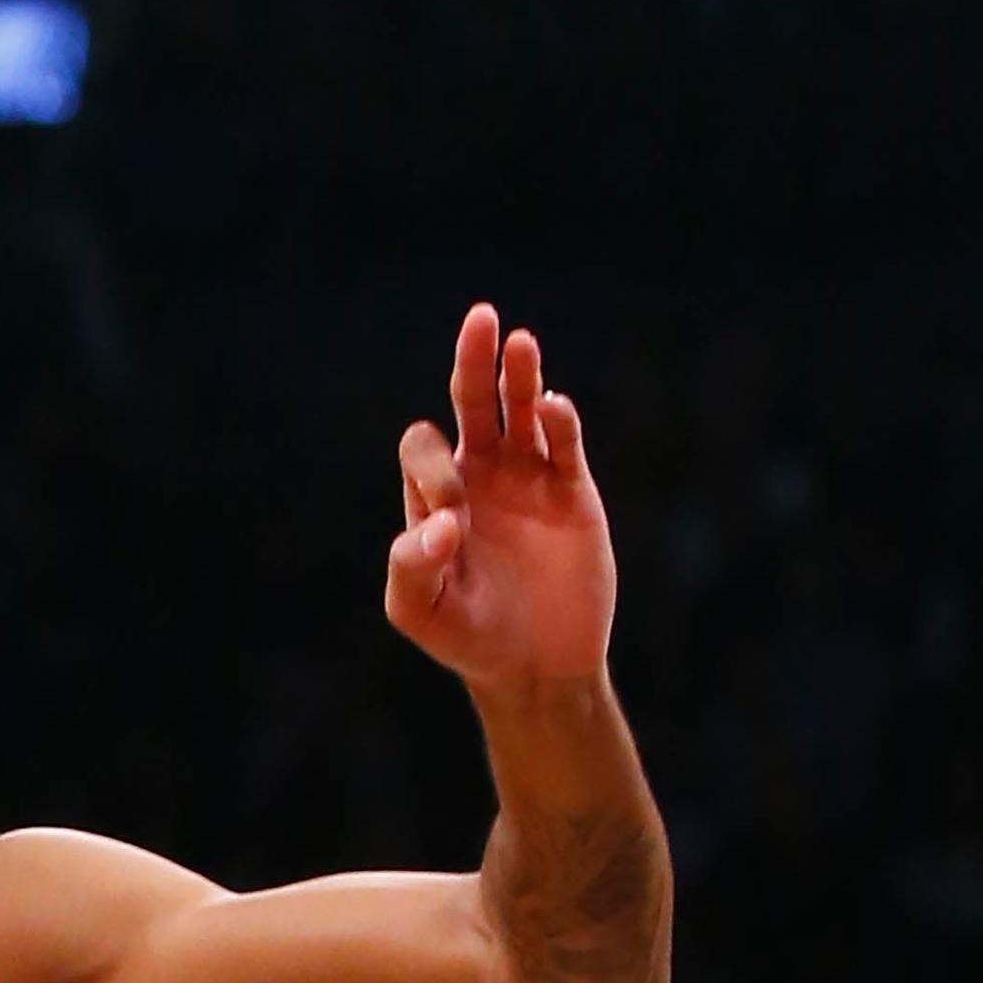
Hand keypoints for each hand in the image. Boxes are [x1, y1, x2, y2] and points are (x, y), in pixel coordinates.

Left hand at [386, 304, 615, 696]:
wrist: (534, 664)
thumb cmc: (467, 637)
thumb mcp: (420, 612)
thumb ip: (410, 568)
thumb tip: (443, 521)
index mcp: (433, 496)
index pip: (424, 449)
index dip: (433, 472)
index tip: (454, 527)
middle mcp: (479, 474)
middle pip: (471, 400)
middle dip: (472, 362)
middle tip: (480, 318)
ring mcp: (527, 478)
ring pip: (520, 408)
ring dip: (519, 374)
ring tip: (518, 340)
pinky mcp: (572, 491)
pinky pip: (564, 443)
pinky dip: (559, 421)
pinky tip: (551, 405)